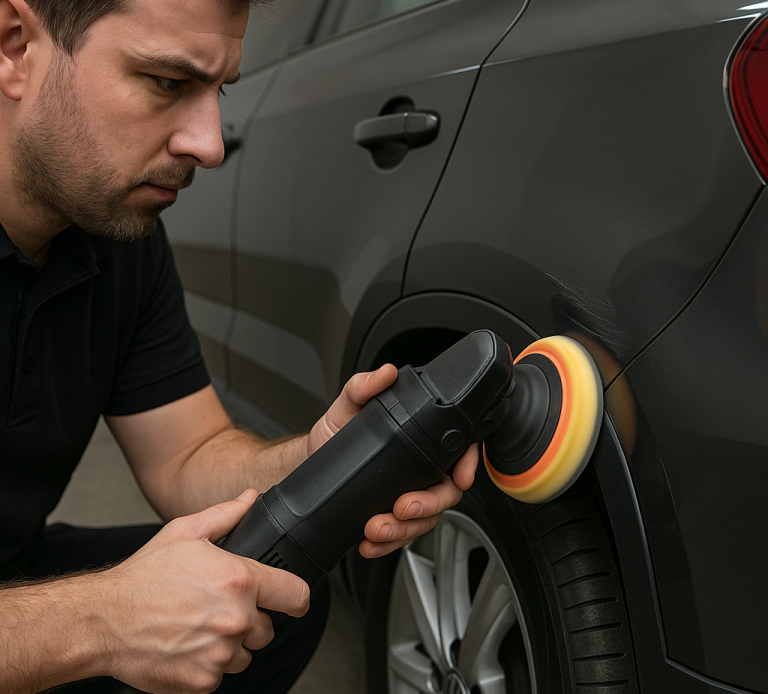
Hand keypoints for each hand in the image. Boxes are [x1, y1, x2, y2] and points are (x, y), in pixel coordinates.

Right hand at [100, 490, 308, 693]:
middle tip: (218, 607)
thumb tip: (250, 499)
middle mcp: (235, 618)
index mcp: (238, 579)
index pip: (297, 595)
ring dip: (229, 644)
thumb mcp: (185, 532)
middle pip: (268, 628)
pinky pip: (221, 674)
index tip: (290, 599)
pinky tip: (186, 644)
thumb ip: (226, 515)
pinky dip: (208, 664)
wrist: (103, 621)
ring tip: (198, 625)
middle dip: (250, 619)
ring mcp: (220, 654)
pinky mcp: (203, 681)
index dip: (295, 597)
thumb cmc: (143, 577)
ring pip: (245, 654)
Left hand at [307, 364, 479, 559]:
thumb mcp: (347, 404)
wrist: (311, 460)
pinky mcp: (391, 520)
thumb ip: (364, 386)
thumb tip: (383, 374)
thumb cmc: (336, 431)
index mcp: (421, 439)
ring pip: (424, 521)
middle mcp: (420, 469)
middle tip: (403, 508)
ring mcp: (408, 496)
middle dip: (428, 506)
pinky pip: (400, 538)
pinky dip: (386, 545)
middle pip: (446, 493)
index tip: (459, 477)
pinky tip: (369, 544)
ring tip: (376, 528)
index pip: (459, 450)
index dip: (467, 464)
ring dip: (404, 530)